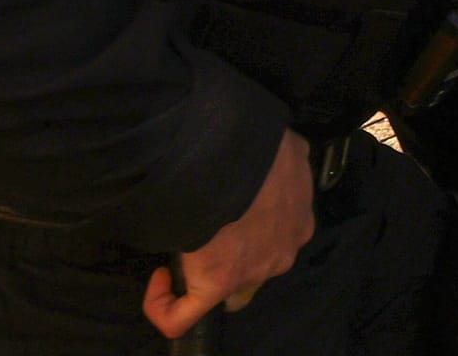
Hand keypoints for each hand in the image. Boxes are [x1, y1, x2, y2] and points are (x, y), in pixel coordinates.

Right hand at [141, 130, 317, 338]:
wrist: (231, 151)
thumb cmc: (254, 143)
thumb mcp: (281, 144)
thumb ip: (278, 157)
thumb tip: (265, 151)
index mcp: (300, 213)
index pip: (280, 230)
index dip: (255, 222)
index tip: (229, 203)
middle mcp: (286, 247)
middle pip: (260, 263)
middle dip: (237, 250)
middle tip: (210, 223)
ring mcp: (255, 268)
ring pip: (232, 291)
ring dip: (209, 275)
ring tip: (186, 246)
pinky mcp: (220, 281)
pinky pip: (184, 314)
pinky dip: (166, 305)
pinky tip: (158, 279)